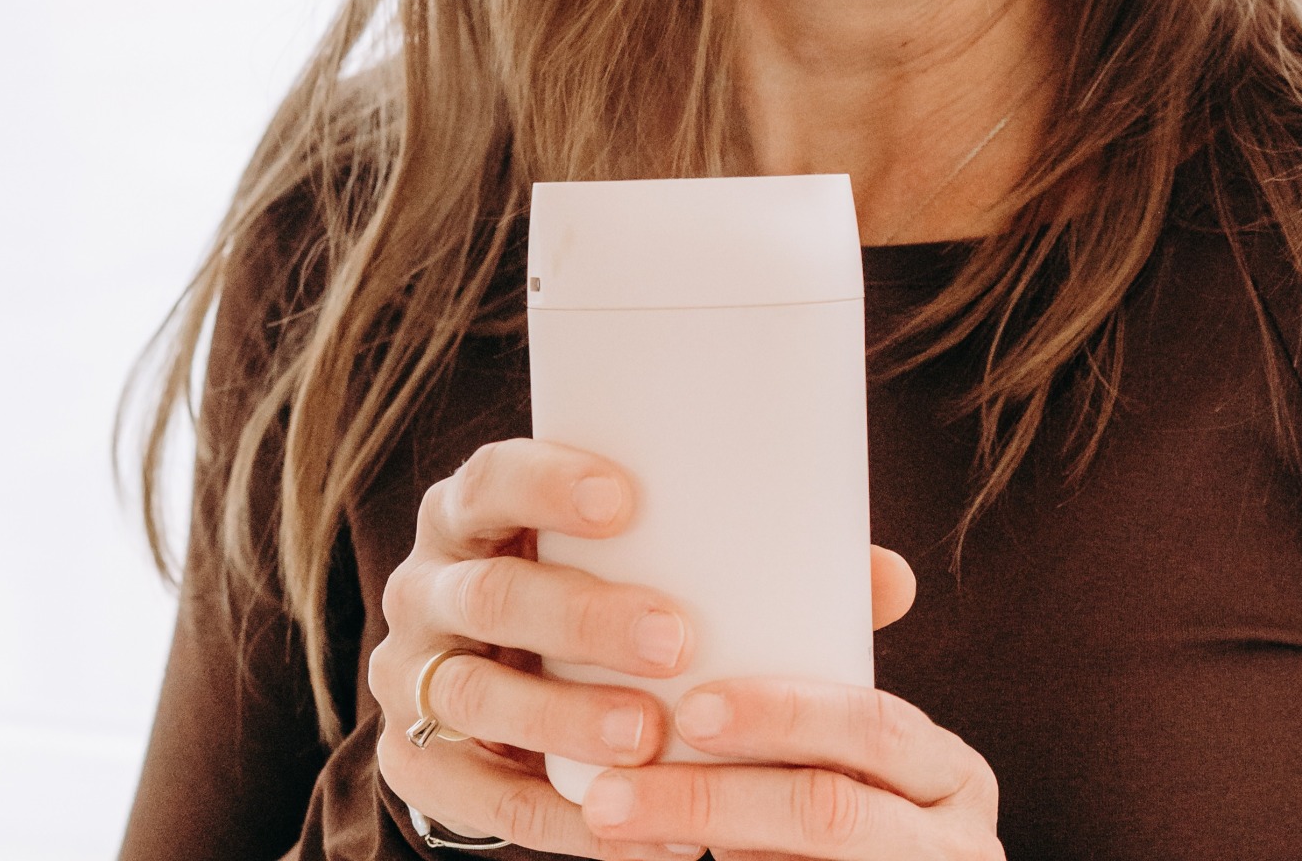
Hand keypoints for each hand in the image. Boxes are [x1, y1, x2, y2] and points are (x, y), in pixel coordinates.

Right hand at [372, 436, 918, 857]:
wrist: (507, 683)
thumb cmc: (609, 591)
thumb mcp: (650, 560)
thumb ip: (754, 562)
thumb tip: (890, 580)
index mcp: (478, 510)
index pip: (491, 475)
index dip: (547, 480)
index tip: (626, 498)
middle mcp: (430, 583)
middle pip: (489, 593)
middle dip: (580, 616)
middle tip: (675, 639)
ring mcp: (411, 675)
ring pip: (473, 696)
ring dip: (563, 719)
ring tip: (652, 738)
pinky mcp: (416, 763)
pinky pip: (476, 799)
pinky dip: (556, 818)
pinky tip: (635, 830)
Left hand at [580, 679, 1002, 860]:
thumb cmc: (860, 803)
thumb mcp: (864, 755)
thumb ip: (823, 693)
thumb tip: (791, 567)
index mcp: (950, 775)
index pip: (874, 724)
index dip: (786, 715)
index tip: (691, 709)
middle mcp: (954, 843)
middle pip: (828, 811)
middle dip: (712, 799)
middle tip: (614, 792)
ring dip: (697, 847)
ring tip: (616, 828)